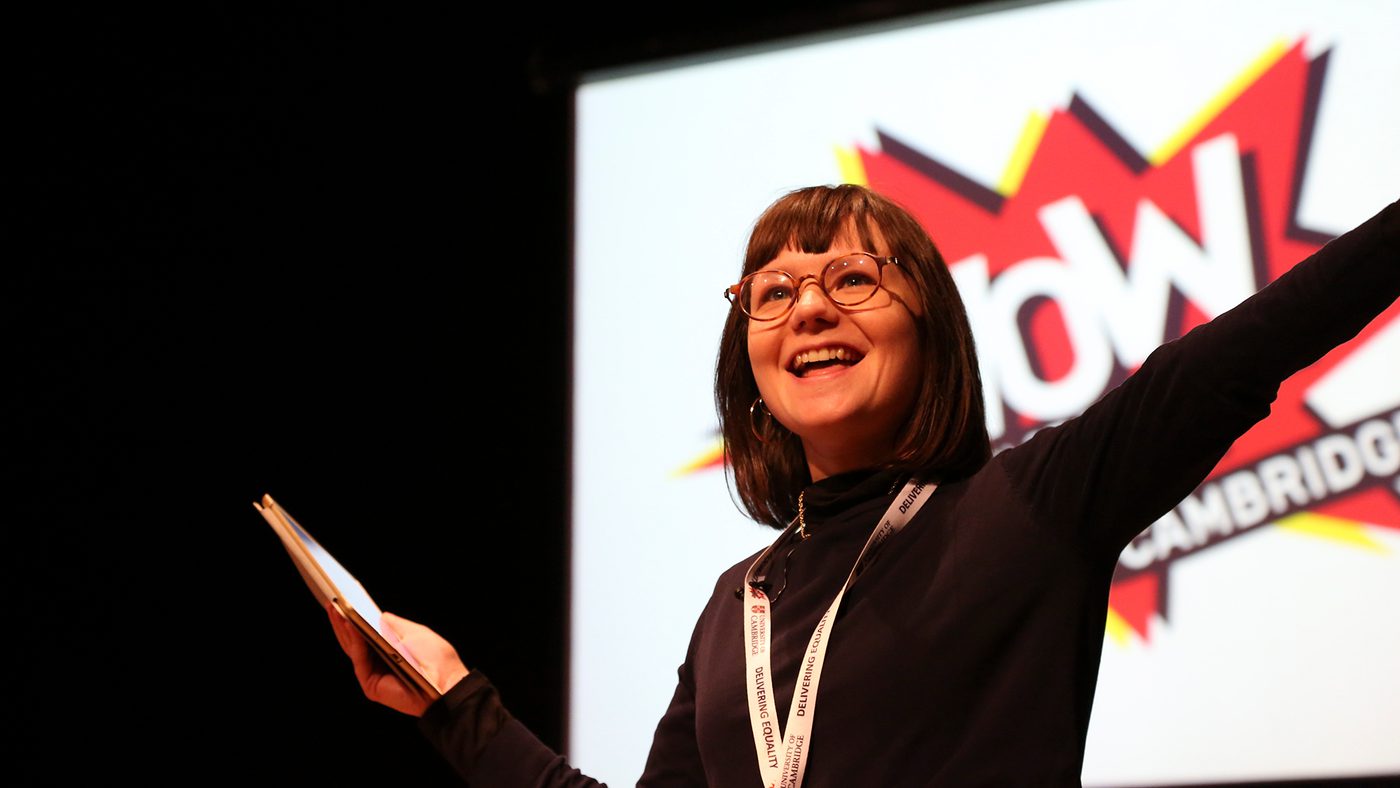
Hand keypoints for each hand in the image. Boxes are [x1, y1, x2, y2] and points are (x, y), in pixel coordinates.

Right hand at [326, 601, 469, 716]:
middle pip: (353, 640)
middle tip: (330, 600)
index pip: (364, 633)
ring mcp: (373, 674)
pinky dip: (354, 641)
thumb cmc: (436, 659)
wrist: (447, 683)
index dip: (353, 618)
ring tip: (334, 607)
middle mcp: (377, 662)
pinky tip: (349, 624)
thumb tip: (377, 615)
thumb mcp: (414, 633)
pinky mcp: (371, 684)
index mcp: (388, 650)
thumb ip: (393, 625)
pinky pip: (359, 659)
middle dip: (341, 621)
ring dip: (342, 628)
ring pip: (352, 648)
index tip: (342, 598)